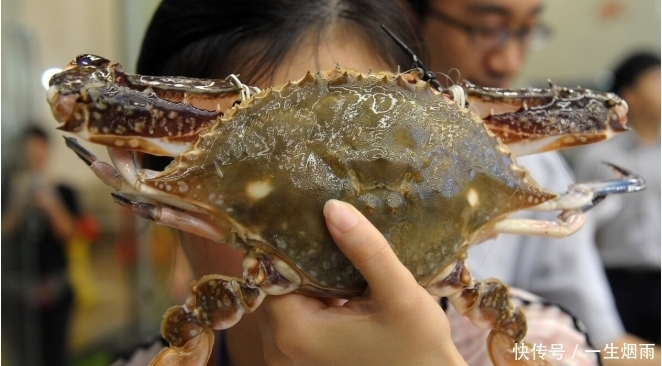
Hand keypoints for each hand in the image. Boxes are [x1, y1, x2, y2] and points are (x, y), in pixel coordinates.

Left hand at [257, 199, 466, 365]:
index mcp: (295, 331)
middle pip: (278, 284)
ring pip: (288, 297)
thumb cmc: (417, 344)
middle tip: (330, 229)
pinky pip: (298, 312)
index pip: (272, 272)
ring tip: (338, 251)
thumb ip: (366, 249)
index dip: (291, 244)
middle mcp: (281, 347)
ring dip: (310, 277)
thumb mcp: (398, 292)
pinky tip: (340, 280)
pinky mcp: (304, 355)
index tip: (313, 218)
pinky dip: (315, 295)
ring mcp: (290, 354)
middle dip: (302, 260)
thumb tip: (332, 207)